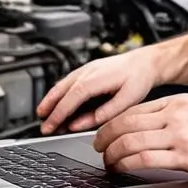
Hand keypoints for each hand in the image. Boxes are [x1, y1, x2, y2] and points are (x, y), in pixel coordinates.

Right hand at [37, 48, 161, 134]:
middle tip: (42, 125)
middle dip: (49, 108)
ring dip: (50, 100)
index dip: (58, 114)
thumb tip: (81, 123)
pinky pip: (67, 82)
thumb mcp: (126, 101)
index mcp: (96, 78)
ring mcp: (86, 69)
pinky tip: (56, 102)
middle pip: (61, 90)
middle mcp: (87, 71)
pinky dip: (58, 93)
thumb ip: (104, 114)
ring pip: (61, 85)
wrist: (145, 62)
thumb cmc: (138, 78)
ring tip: (43, 115)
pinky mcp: (87, 70)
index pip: (71, 98)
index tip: (50, 126)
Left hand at [94, 94, 187, 177]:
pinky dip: (127, 164)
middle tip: (98, 148)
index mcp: (176, 102)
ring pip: (132, 142)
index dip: (111, 124)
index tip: (102, 134)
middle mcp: (176, 116)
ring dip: (113, 154)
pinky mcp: (187, 157)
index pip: (132, 111)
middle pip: (126, 124)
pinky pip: (146, 160)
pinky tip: (122, 169)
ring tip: (108, 162)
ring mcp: (181, 136)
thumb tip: (141, 123)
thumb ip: (170, 112)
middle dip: (105, 138)